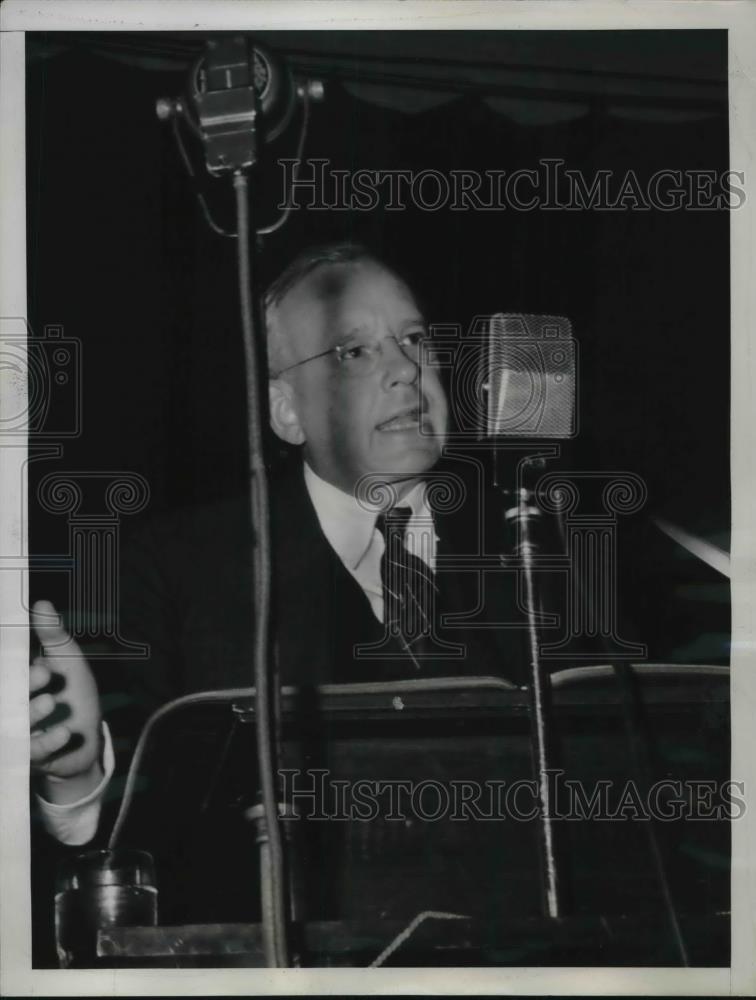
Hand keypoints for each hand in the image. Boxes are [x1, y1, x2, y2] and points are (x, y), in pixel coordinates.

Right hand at [30, 600, 103, 803]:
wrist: (87, 738)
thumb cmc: (74, 695)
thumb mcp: (69, 661)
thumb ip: (54, 637)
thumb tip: (40, 603)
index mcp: (15, 683)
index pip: (9, 670)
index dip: (13, 663)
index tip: (37, 661)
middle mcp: (11, 707)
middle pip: (10, 697)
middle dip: (25, 684)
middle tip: (44, 672)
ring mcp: (18, 733)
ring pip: (16, 726)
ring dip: (32, 714)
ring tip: (50, 701)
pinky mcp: (32, 757)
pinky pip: (34, 752)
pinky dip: (48, 743)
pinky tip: (64, 733)